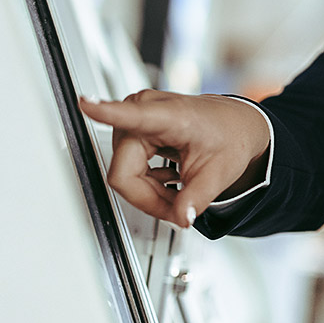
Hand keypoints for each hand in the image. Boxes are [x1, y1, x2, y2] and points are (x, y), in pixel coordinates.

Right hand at [78, 90, 270, 226]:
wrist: (237, 124)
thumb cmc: (230, 136)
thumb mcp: (220, 173)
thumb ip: (197, 199)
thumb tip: (181, 218)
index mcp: (170, 116)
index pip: (131, 116)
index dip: (105, 112)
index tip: (86, 104)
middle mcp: (145, 110)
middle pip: (124, 174)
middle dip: (150, 198)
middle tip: (178, 206)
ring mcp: (136, 118)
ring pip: (124, 175)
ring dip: (149, 191)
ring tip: (178, 190)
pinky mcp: (132, 127)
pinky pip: (127, 168)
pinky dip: (148, 183)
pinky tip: (169, 179)